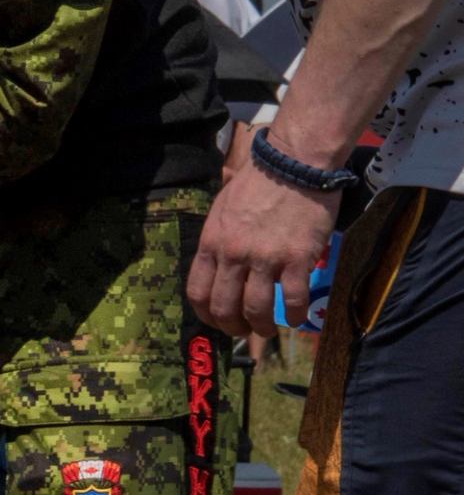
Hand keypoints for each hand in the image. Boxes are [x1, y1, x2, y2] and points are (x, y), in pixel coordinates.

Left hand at [188, 163, 337, 333]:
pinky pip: (292, 300)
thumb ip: (218, 237)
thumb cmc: (259, 182)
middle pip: (224, 307)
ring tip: (268, 329)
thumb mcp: (223, 207)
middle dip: (232, 326)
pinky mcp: (296, 259)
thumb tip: (217, 261)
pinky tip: (295, 318)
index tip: (216, 321)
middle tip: (242, 331)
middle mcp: (234, 254)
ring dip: (261, 327)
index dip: (206, 314)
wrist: (295, 164)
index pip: (198, 291)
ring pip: (256, 309)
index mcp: (212, 242)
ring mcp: (265, 258)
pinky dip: (292, 315)